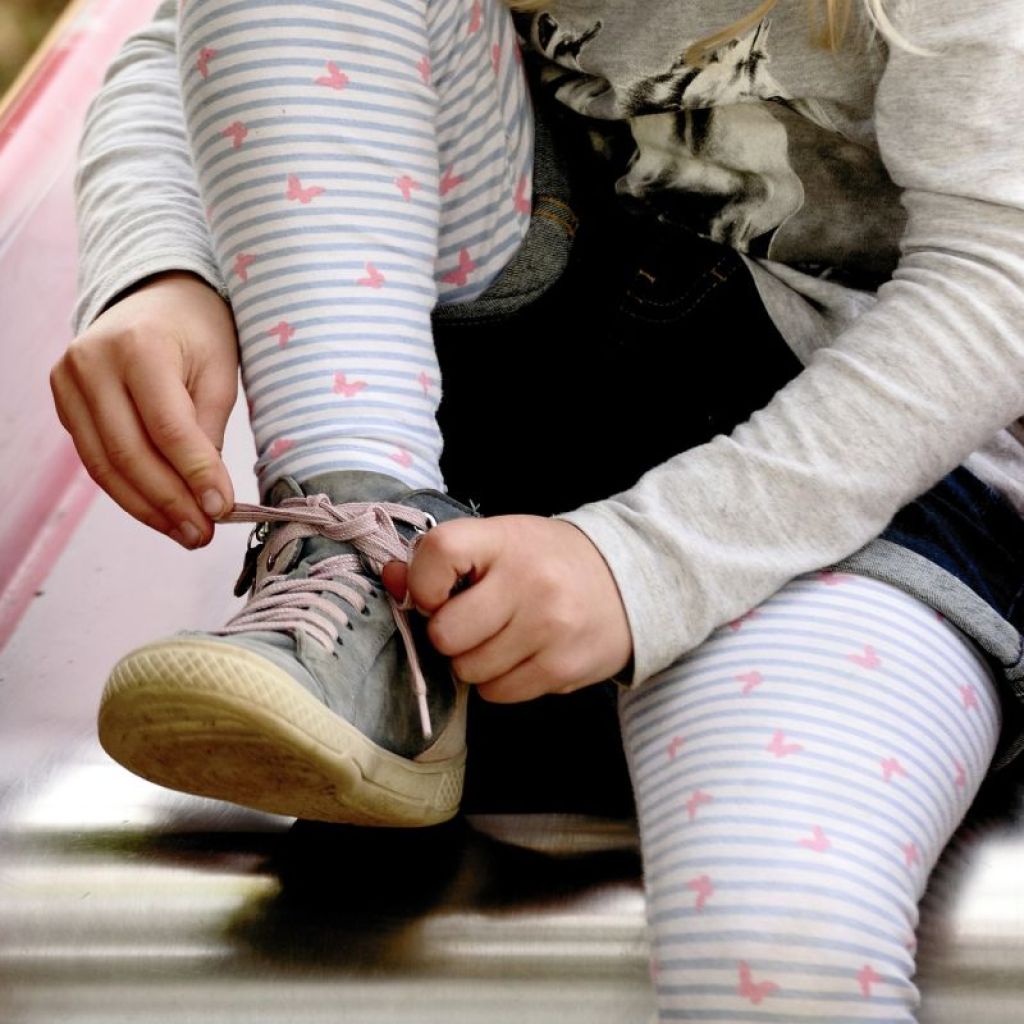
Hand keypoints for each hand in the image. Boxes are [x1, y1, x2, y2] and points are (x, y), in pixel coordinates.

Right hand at [50, 272, 237, 546]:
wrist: (156, 296)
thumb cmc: (198, 333)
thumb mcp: (219, 372)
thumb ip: (209, 431)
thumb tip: (207, 497)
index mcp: (139, 347)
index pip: (167, 427)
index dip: (194, 474)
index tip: (222, 510)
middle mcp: (93, 363)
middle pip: (128, 452)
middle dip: (169, 502)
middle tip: (202, 534)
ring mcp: (69, 382)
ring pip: (104, 465)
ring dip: (146, 508)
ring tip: (186, 533)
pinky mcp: (64, 402)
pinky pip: (94, 459)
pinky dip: (128, 491)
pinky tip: (160, 512)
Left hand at [384, 516, 632, 702]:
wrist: (629, 580)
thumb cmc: (548, 560)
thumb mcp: (500, 542)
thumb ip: (444, 559)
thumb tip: (390, 579)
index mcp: (506, 540)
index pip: (437, 554)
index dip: (422, 582)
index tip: (439, 591)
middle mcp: (529, 582)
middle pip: (445, 633)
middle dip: (450, 634)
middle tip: (474, 621)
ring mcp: (549, 628)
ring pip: (468, 670)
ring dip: (475, 661)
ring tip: (504, 637)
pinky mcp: (563, 668)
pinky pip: (498, 694)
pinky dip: (500, 681)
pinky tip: (524, 655)